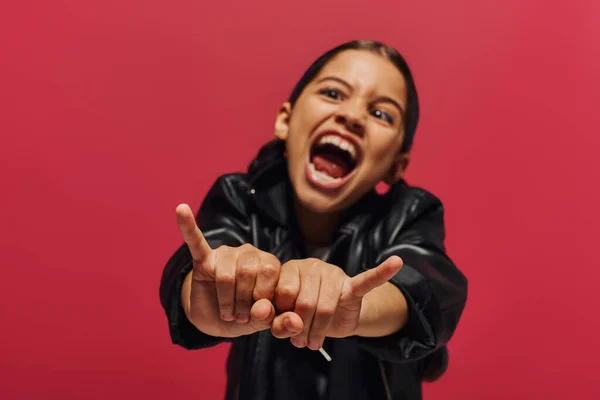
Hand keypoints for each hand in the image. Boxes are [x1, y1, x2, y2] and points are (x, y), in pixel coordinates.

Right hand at [176, 204, 302, 337]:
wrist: (217, 320)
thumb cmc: (246, 316)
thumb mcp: (262, 321)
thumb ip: (271, 318)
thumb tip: (264, 310)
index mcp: (269, 264)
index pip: (270, 272)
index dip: (263, 296)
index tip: (258, 314)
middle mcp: (250, 253)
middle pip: (248, 271)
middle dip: (244, 300)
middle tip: (240, 317)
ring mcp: (226, 254)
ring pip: (226, 274)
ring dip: (226, 300)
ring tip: (228, 312)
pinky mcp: (204, 260)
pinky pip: (196, 241)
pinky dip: (188, 226)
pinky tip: (181, 209)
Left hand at [271, 256, 402, 349]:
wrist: (331, 316)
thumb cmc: (302, 314)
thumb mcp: (286, 318)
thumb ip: (281, 322)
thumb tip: (293, 326)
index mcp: (291, 269)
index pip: (285, 294)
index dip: (285, 316)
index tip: (287, 327)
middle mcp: (312, 265)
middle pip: (305, 303)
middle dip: (302, 328)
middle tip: (301, 343)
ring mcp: (333, 274)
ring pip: (326, 308)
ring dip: (319, 331)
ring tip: (314, 343)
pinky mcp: (352, 285)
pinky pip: (367, 279)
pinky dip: (382, 272)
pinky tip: (396, 263)